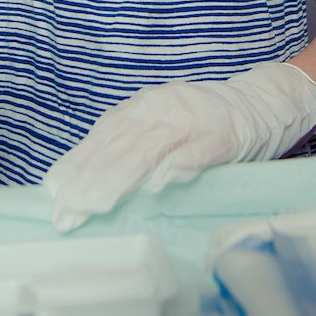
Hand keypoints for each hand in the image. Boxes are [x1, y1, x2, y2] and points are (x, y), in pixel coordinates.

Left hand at [44, 62, 315, 231]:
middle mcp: (162, 107)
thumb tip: (86, 180)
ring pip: (147, 150)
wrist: (262, 103)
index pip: (102, 137)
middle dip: (89, 181)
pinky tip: (155, 187)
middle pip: (118, 147)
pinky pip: (194, 153)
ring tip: (96, 204)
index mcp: (143, 106)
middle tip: (67, 211)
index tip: (53, 192)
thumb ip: (129, 145)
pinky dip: (174, 168)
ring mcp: (191, 120)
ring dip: (119, 179)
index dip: (77, 164)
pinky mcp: (220, 135)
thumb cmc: (204, 123)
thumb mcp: (160, 126)